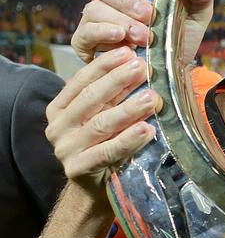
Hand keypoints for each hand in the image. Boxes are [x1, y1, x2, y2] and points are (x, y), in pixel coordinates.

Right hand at [45, 47, 159, 194]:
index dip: (104, 64)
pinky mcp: (76, 169)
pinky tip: (147, 130)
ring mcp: (65, 149)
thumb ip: (115, 92)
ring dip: (128, 109)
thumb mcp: (104, 112)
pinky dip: (128, 140)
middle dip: (118, 80)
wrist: (93, 186)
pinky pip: (107, 152)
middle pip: (90, 98)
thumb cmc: (103, 141)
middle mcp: (58, 126)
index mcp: (60, 108)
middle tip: (142, 67)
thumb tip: (141, 62)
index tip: (127, 51)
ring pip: (100, 124)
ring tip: (152, 98)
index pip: (81, 80)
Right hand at [72, 0, 215, 64]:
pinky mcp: (89, 45)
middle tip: (149, 15)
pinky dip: (102, 34)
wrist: (176, 67)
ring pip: (93, 9)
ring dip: (120, 21)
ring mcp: (95, 21)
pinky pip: (83, 34)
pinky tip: (122, 41)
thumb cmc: (182, 32)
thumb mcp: (198, 9)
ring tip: (144, 36)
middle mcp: (108, 0)